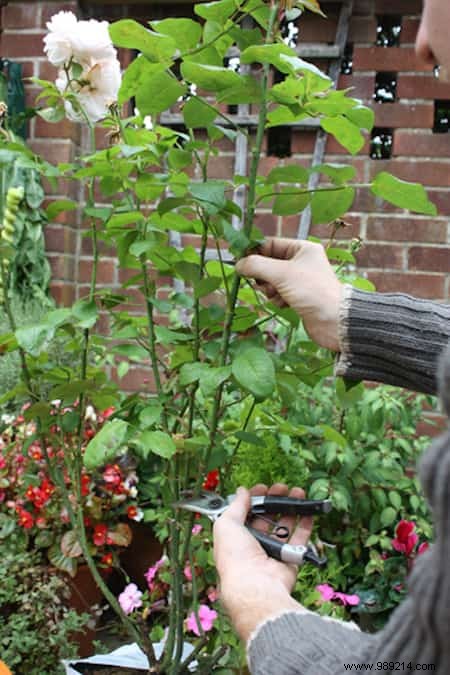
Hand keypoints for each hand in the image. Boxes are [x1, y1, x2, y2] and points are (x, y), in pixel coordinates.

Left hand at [213, 483, 312, 642]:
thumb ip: (236, 505)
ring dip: (292, 508)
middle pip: (267, 517)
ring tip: (299, 493)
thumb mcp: (227, 524)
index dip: (255, 499)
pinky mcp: (290, 560)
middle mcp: (254, 545)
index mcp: (236, 537)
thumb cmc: (235, 557)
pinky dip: (306, 525)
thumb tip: (242, 491)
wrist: (255, 585)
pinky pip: (300, 539)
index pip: (246, 513)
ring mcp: (272, 553)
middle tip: (283, 487)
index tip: (263, 487)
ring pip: (285, 525)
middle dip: (275, 500)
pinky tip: (310, 511)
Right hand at [236, 238, 342, 350]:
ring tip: (278, 295)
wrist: (333, 320)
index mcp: (302, 248)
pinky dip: (277, 299)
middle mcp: (302, 262)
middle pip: (269, 264)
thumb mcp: (281, 274)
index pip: (271, 244)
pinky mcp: (298, 296)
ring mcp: (300, 280)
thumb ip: (256, 266)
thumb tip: (238, 264)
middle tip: (263, 284)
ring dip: (269, 289)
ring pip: (271, 280)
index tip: (240, 262)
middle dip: (263, 276)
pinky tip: (285, 304)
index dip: (255, 253)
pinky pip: (278, 293)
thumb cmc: (311, 291)